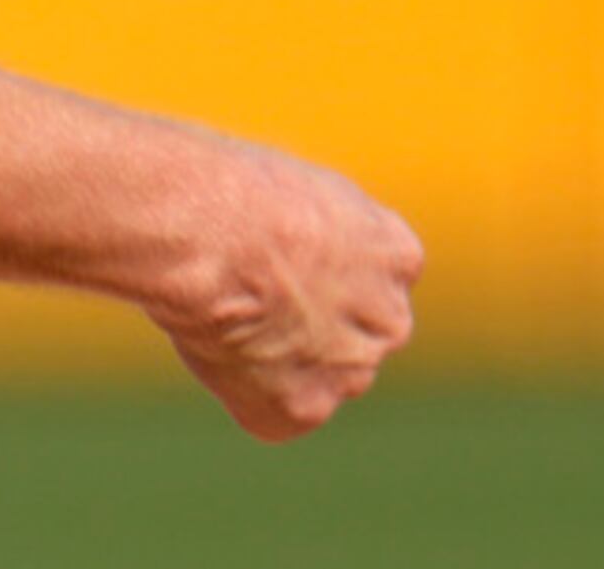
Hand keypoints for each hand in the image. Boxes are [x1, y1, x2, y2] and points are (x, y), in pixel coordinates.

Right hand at [148, 143, 423, 442]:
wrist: (206, 234)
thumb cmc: (232, 191)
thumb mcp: (298, 192)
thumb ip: (320, 236)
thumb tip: (295, 258)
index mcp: (397, 255)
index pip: (368, 279)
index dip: (315, 272)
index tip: (274, 261)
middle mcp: (391, 321)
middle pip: (352, 336)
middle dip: (310, 327)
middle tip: (247, 296)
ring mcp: (352, 373)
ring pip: (316, 378)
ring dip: (279, 362)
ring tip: (223, 314)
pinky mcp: (302, 412)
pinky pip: (272, 410)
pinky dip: (243, 390)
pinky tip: (215, 342)